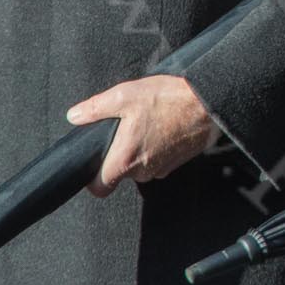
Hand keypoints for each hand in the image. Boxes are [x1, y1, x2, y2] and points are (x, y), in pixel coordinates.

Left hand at [66, 74, 215, 197]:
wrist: (209, 103)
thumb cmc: (171, 100)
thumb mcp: (125, 95)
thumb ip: (95, 108)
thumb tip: (75, 116)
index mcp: (126, 159)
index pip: (99, 188)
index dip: (92, 178)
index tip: (94, 161)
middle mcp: (144, 170)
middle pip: (120, 173)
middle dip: (118, 154)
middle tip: (123, 129)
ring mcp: (162, 168)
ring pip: (139, 167)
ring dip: (138, 150)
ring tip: (145, 124)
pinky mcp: (177, 162)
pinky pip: (157, 161)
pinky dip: (155, 148)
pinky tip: (161, 126)